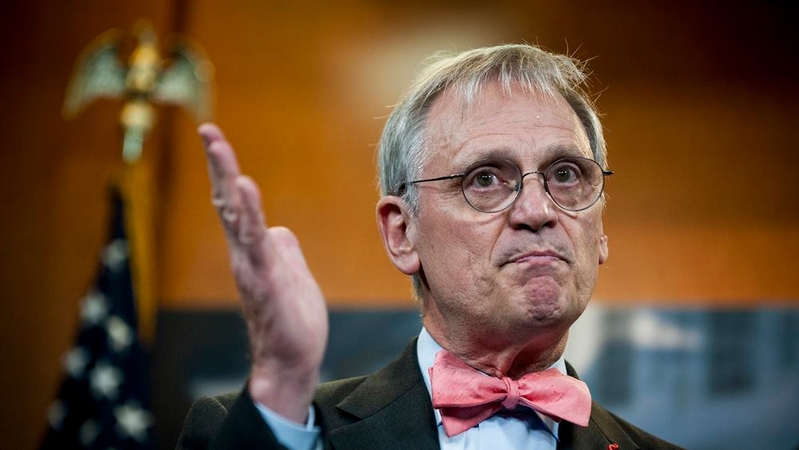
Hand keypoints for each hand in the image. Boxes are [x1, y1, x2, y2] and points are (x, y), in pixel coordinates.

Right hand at [198, 123, 328, 422]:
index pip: (235, 202)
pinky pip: (254, 240)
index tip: (214, 137)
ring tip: (218, 146)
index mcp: (252, 248)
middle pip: (227, 200)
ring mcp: (251, 264)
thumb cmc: (290, 319)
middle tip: (207, 130)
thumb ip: (281, 248)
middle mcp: (244, 252)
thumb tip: (279, 229)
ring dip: (226, 178)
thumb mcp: (290, 273)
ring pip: (235, 215)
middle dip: (218, 164)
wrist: (291, 359)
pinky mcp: (263, 278)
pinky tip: (244, 186)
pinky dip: (248, 212)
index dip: (225, 169)